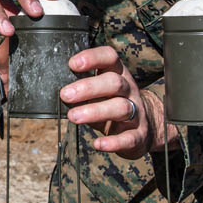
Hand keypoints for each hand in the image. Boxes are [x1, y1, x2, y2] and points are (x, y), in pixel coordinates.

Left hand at [59, 47, 173, 159]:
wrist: (145, 127)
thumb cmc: (111, 104)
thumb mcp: (99, 91)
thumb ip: (82, 87)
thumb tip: (57, 88)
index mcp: (118, 74)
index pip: (110, 58)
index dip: (92, 58)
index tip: (72, 64)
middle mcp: (129, 90)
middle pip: (114, 83)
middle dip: (88, 88)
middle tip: (65, 95)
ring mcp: (137, 112)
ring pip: (121, 108)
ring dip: (95, 112)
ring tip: (73, 116)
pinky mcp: (139, 135)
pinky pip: (129, 138)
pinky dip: (113, 142)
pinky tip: (98, 144)